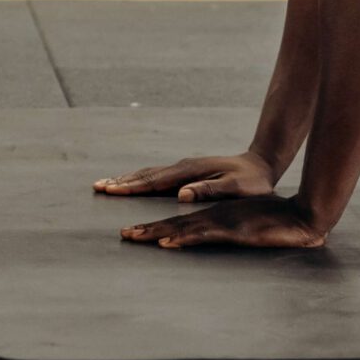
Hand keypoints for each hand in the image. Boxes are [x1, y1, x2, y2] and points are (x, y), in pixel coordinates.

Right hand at [93, 150, 276, 202]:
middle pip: (145, 175)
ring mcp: (183, 168)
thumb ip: (208, 190)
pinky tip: (134, 184)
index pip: (154, 181)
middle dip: (121, 181)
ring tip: (107, 184)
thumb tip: (180, 194)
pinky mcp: (186, 172)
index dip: (131, 187)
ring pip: (148, 173)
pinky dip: (140, 179)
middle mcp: (183, 167)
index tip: (111, 190)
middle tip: (97, 186)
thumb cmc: (251, 181)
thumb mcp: (234, 187)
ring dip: (127, 179)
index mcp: (190, 172)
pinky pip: (156, 176)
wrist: (261, 164)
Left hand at [120, 195, 328, 250]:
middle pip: (174, 222)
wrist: (305, 216)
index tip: (134, 231)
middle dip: (146, 228)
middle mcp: (215, 216)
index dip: (156, 226)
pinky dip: (182, 238)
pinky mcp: (233, 231)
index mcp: (217, 216)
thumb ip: (234, 233)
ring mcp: (223, 222)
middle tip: (122, 234)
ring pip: (182, 227)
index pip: (181, 221)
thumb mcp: (251, 228)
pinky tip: (167, 242)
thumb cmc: (280, 222)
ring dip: (155, 232)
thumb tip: (222, 240)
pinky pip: (203, 235)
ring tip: (132, 236)